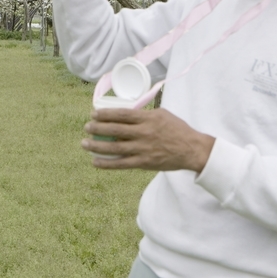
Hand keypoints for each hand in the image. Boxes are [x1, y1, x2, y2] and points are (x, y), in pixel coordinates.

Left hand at [81, 107, 215, 171]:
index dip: (106, 114)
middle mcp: (144, 133)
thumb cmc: (177, 129)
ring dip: (97, 146)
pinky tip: (95, 162)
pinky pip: (122, 164)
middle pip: (115, 131)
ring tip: (85, 143)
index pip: (122, 114)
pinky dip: (107, 163)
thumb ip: (144, 114)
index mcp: (148, 119)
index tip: (94, 114)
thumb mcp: (162, 114)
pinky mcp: (144, 163)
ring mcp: (143, 149)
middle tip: (86, 127)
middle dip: (98, 129)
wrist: (191, 149)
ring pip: (115, 148)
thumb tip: (126, 113)